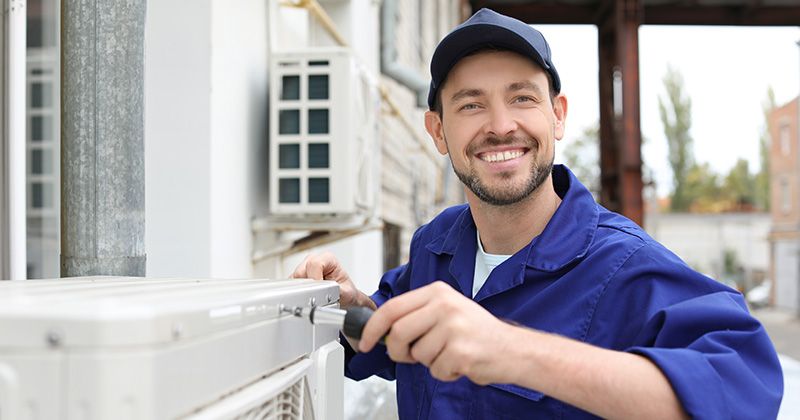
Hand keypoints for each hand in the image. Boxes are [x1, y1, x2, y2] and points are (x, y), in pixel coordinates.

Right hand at [290, 252, 362, 308]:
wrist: (343, 295)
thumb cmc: (345, 290)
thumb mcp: (346, 292)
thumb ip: (338, 291)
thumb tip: (329, 293)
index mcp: (328, 259)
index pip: (314, 264)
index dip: (314, 278)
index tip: (319, 290)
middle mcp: (314, 260)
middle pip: (301, 271)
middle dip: (307, 285)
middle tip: (317, 295)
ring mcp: (304, 267)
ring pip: (294, 278)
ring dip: (302, 289)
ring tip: (315, 295)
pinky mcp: (298, 276)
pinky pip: (291, 284)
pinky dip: (298, 291)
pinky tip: (308, 295)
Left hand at [359, 281, 517, 384]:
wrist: (512, 349)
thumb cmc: (477, 332)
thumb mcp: (447, 311)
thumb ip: (416, 316)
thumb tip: (383, 332)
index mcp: (438, 292)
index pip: (393, 307)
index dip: (372, 328)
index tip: (365, 342)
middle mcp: (445, 305)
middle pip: (399, 332)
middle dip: (398, 351)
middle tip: (409, 355)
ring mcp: (454, 328)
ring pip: (416, 354)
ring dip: (428, 362)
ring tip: (448, 354)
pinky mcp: (461, 351)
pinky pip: (435, 369)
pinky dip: (444, 373)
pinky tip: (459, 363)